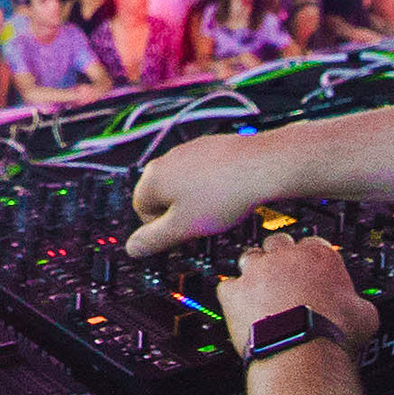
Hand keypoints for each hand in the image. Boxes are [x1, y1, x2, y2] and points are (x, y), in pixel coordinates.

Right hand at [122, 131, 273, 257]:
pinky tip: (228, 195)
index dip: (159, 228)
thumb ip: (153, 240)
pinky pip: (203, 172)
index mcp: (153, 178)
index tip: (180, 236)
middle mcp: (168, 159)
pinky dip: (211, 185)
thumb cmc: (223, 195)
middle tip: (199, 226)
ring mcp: (190, 150)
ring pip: (183, 183)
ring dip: (195, 200)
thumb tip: (131, 248)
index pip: (140, 209)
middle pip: (162, 195)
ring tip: (218, 211)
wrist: (262, 166)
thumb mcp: (183, 228)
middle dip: (177, 214)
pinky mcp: (211, 146)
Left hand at [210, 231, 379, 355]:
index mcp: (320, 257)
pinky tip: (240, 308)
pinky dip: (232, 296)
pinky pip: (227, 286)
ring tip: (260, 290)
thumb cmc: (334, 335)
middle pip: (279, 242)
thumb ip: (357, 301)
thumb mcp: (365, 314)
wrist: (302, 352)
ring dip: (255, 270)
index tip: (312, 271)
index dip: (312, 258)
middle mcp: (286, 257)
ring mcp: (257, 272)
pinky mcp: (234, 292)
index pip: (314, 243)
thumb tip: (360, 308)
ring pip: (250, 257)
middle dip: (280, 256)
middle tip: (284, 276)